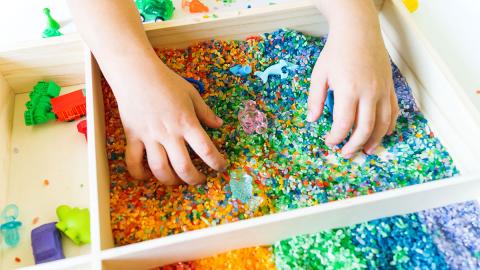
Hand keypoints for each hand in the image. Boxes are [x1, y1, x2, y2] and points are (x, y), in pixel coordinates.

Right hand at [113, 61, 226, 184]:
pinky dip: (139, 174)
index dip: (217, 163)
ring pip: (159, 169)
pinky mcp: (132, 137)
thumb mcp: (191, 94)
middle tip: (201, 180)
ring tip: (178, 181)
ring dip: (171, 181)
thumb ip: (205, 112)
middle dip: (195, 179)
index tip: (221, 167)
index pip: (206, 150)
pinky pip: (133, 162)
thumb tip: (219, 124)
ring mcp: (149, 137)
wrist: (136, 73)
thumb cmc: (166, 81)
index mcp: (186, 122)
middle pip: (184, 167)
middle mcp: (169, 133)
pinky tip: (148, 176)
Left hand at [307, 20, 398, 157]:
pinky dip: (389, 126)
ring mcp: (382, 90)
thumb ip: (316, 99)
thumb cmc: (336, 51)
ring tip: (365, 150)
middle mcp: (369, 92)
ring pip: (383, 123)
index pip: (344, 123)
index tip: (329, 142)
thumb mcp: (319, 74)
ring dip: (374, 140)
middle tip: (346, 154)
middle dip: (354, 145)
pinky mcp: (390, 87)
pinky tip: (382, 134)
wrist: (358, 31)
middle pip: (365, 128)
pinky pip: (393, 111)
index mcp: (349, 90)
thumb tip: (312, 120)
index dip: (336, 137)